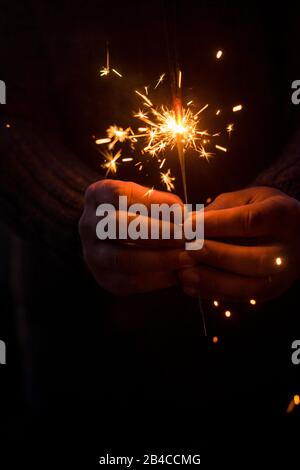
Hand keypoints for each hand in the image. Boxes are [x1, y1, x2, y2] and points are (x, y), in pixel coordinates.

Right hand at [79, 179, 193, 294]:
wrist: (123, 239)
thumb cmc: (144, 212)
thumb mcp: (149, 200)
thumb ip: (166, 206)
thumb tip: (188, 222)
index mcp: (98, 194)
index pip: (121, 195)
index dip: (153, 203)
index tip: (183, 212)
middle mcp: (88, 223)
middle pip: (117, 227)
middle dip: (155, 233)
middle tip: (184, 238)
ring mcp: (91, 253)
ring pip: (121, 258)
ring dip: (158, 259)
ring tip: (186, 258)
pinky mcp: (102, 277)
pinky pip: (127, 282)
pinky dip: (155, 279)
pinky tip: (176, 274)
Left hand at [180, 187, 299, 300]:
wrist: (293, 232)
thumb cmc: (262, 209)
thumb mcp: (247, 198)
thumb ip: (221, 209)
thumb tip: (189, 225)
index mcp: (282, 216)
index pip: (250, 221)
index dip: (217, 224)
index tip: (188, 225)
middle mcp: (288, 249)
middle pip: (255, 259)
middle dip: (217, 256)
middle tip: (189, 249)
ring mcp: (283, 275)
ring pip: (250, 286)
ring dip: (213, 281)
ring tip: (184, 272)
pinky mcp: (270, 292)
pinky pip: (241, 298)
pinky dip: (213, 294)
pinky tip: (190, 286)